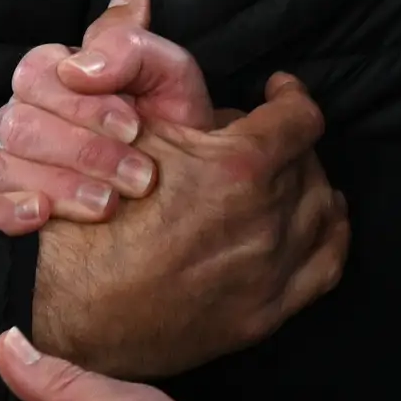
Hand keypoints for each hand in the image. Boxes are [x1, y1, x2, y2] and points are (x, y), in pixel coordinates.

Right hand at [0, 0, 221, 232]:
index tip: (134, 127)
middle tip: (139, 176)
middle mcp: (24, 115)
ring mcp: (10, 162)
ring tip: (108, 204)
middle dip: (85, 151)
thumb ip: (142, 39)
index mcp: (55, 77)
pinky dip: (10, 210)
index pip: (38, 73)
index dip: (86, 103)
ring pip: (3, 162)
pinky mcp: (3, 207)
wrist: (183, 196)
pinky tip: (44, 215)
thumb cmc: (171, 130)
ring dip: (61, 183)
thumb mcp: (171, 78)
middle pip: (20, 122)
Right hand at [26, 69, 346, 380]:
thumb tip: (215, 87)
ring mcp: (271, 272)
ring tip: (284, 178)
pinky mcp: (266, 313)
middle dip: (288, 143)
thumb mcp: (134, 135)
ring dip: (306, 185)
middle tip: (262, 139)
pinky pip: (326, 265)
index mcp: (240, 168)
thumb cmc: (95, 218)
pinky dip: (325, 235)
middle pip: (309, 163)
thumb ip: (181, 95)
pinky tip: (310, 223)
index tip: (278, 90)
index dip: (289, 95)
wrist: (74, 309)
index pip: (299, 117)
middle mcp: (268, 220)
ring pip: (324, 210)